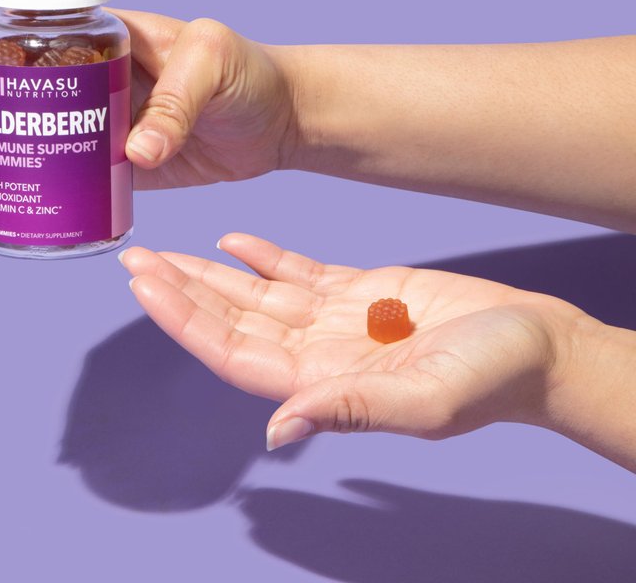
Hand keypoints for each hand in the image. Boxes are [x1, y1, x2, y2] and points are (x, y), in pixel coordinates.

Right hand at [0, 11, 296, 227]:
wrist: (282, 120)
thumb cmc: (251, 74)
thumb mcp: (214, 64)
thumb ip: (177, 100)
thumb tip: (136, 154)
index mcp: (101, 42)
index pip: (19, 49)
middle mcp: (88, 82)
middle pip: (7, 104)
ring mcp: (98, 128)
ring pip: (27, 147)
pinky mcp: (116, 168)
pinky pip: (65, 182)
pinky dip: (31, 201)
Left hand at [120, 233, 586, 450]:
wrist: (534, 343)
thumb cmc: (491, 378)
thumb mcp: (426, 400)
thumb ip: (352, 410)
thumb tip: (279, 429)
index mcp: (322, 381)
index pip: (232, 351)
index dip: (185, 321)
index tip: (146, 286)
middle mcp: (317, 351)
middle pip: (231, 320)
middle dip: (181, 290)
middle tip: (135, 257)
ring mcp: (334, 320)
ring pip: (255, 294)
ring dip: (209, 272)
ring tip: (165, 249)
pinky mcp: (358, 291)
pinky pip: (296, 272)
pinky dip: (264, 255)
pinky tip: (232, 239)